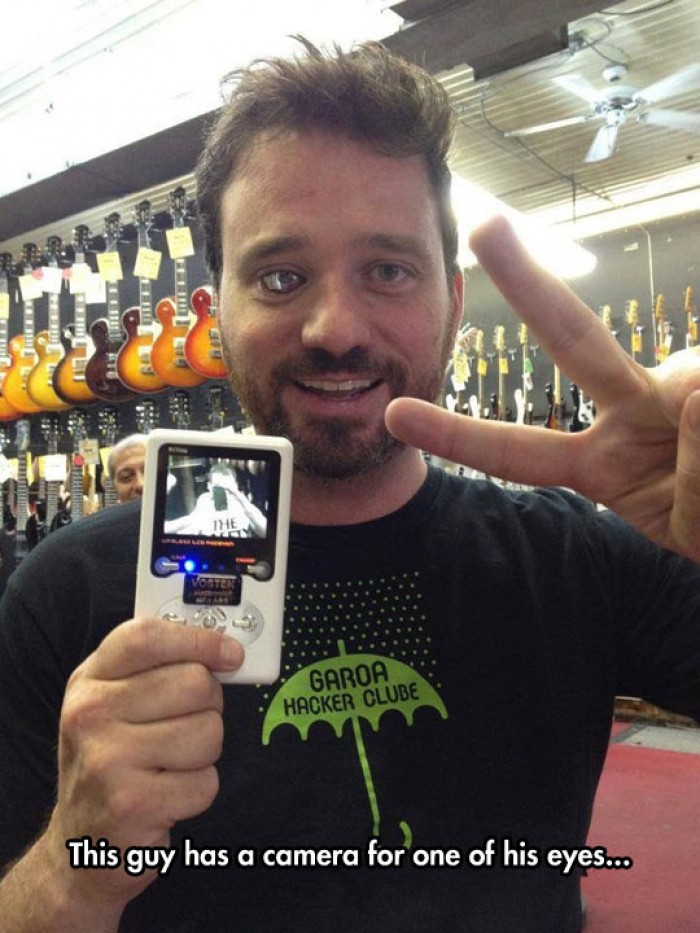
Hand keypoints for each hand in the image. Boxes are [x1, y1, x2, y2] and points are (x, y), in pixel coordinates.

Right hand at [42, 618, 242, 912]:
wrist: (80, 845)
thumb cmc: (113, 762)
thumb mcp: (116, 706)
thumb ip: (159, 670)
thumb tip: (227, 652)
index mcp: (88, 681)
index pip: (147, 636)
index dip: (198, 640)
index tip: (230, 654)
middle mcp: (90, 715)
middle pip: (194, 684)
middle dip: (208, 707)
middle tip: (186, 727)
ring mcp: (107, 760)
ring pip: (208, 732)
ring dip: (204, 753)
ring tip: (171, 766)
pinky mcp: (131, 805)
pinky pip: (206, 781)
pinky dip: (198, 792)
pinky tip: (168, 796)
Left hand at [386, 214, 699, 561]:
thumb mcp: (695, 527)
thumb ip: (694, 486)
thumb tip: (697, 396)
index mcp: (600, 465)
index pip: (521, 452)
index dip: (460, 436)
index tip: (396, 415)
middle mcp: (630, 414)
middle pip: (575, 341)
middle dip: (530, 286)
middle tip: (484, 226)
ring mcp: (679, 385)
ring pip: (691, 381)